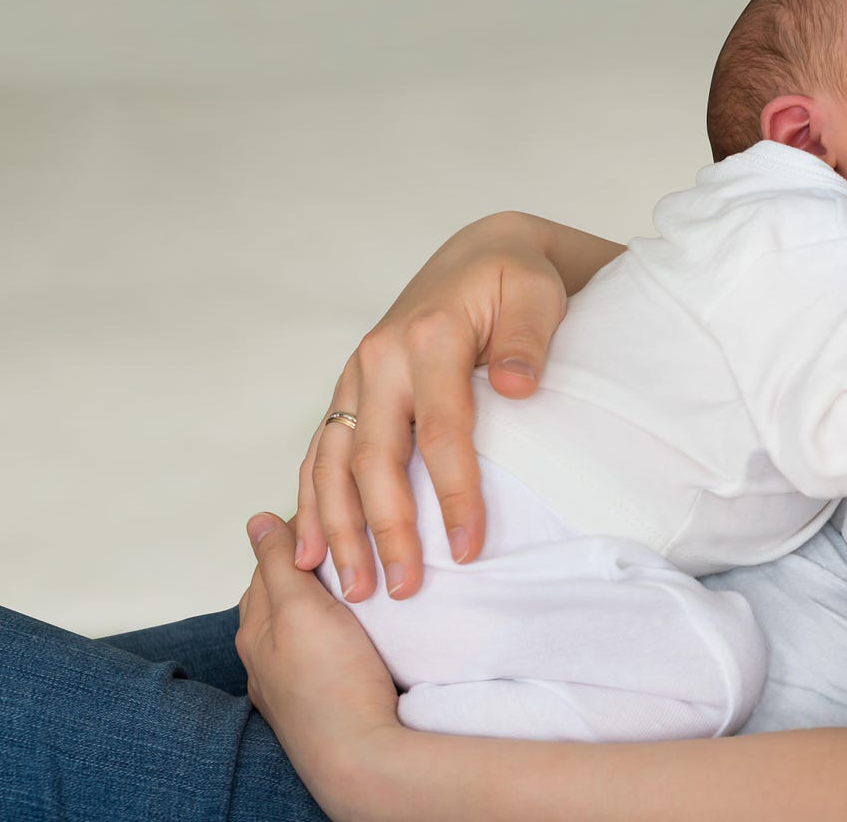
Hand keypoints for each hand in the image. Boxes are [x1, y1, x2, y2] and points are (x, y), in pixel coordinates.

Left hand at [237, 514, 401, 809]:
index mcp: (256, 628)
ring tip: (358, 587)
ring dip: (324, 605)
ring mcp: (292, 685)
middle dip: (310, 570)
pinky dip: (334, 637)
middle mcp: (266, 658)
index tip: (339, 517)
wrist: (361, 759)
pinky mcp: (323, 703)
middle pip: (286, 596)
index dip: (302, 535)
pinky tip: (357, 636)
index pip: (271, 563)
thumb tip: (257, 520)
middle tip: (353, 547)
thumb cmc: (331, 683)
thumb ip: (278, 562)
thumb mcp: (300, 607)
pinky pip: (323, 656)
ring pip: (305, 628)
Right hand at [292, 213, 569, 601]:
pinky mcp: (350, 390)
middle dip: (386, 529)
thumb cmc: (514, 281)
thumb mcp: (534, 296)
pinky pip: (322, 451)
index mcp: (429, 337)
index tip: (469, 550)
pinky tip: (312, 552)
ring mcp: (358, 375)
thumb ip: (527, 339)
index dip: (454, 494)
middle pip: (375, 457)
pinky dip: (312, 502)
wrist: (478, 255)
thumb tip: (515, 387)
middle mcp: (381, 357)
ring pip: (335, 461)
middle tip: (404, 590)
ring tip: (354, 591)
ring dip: (339, 529)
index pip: (442, 430)